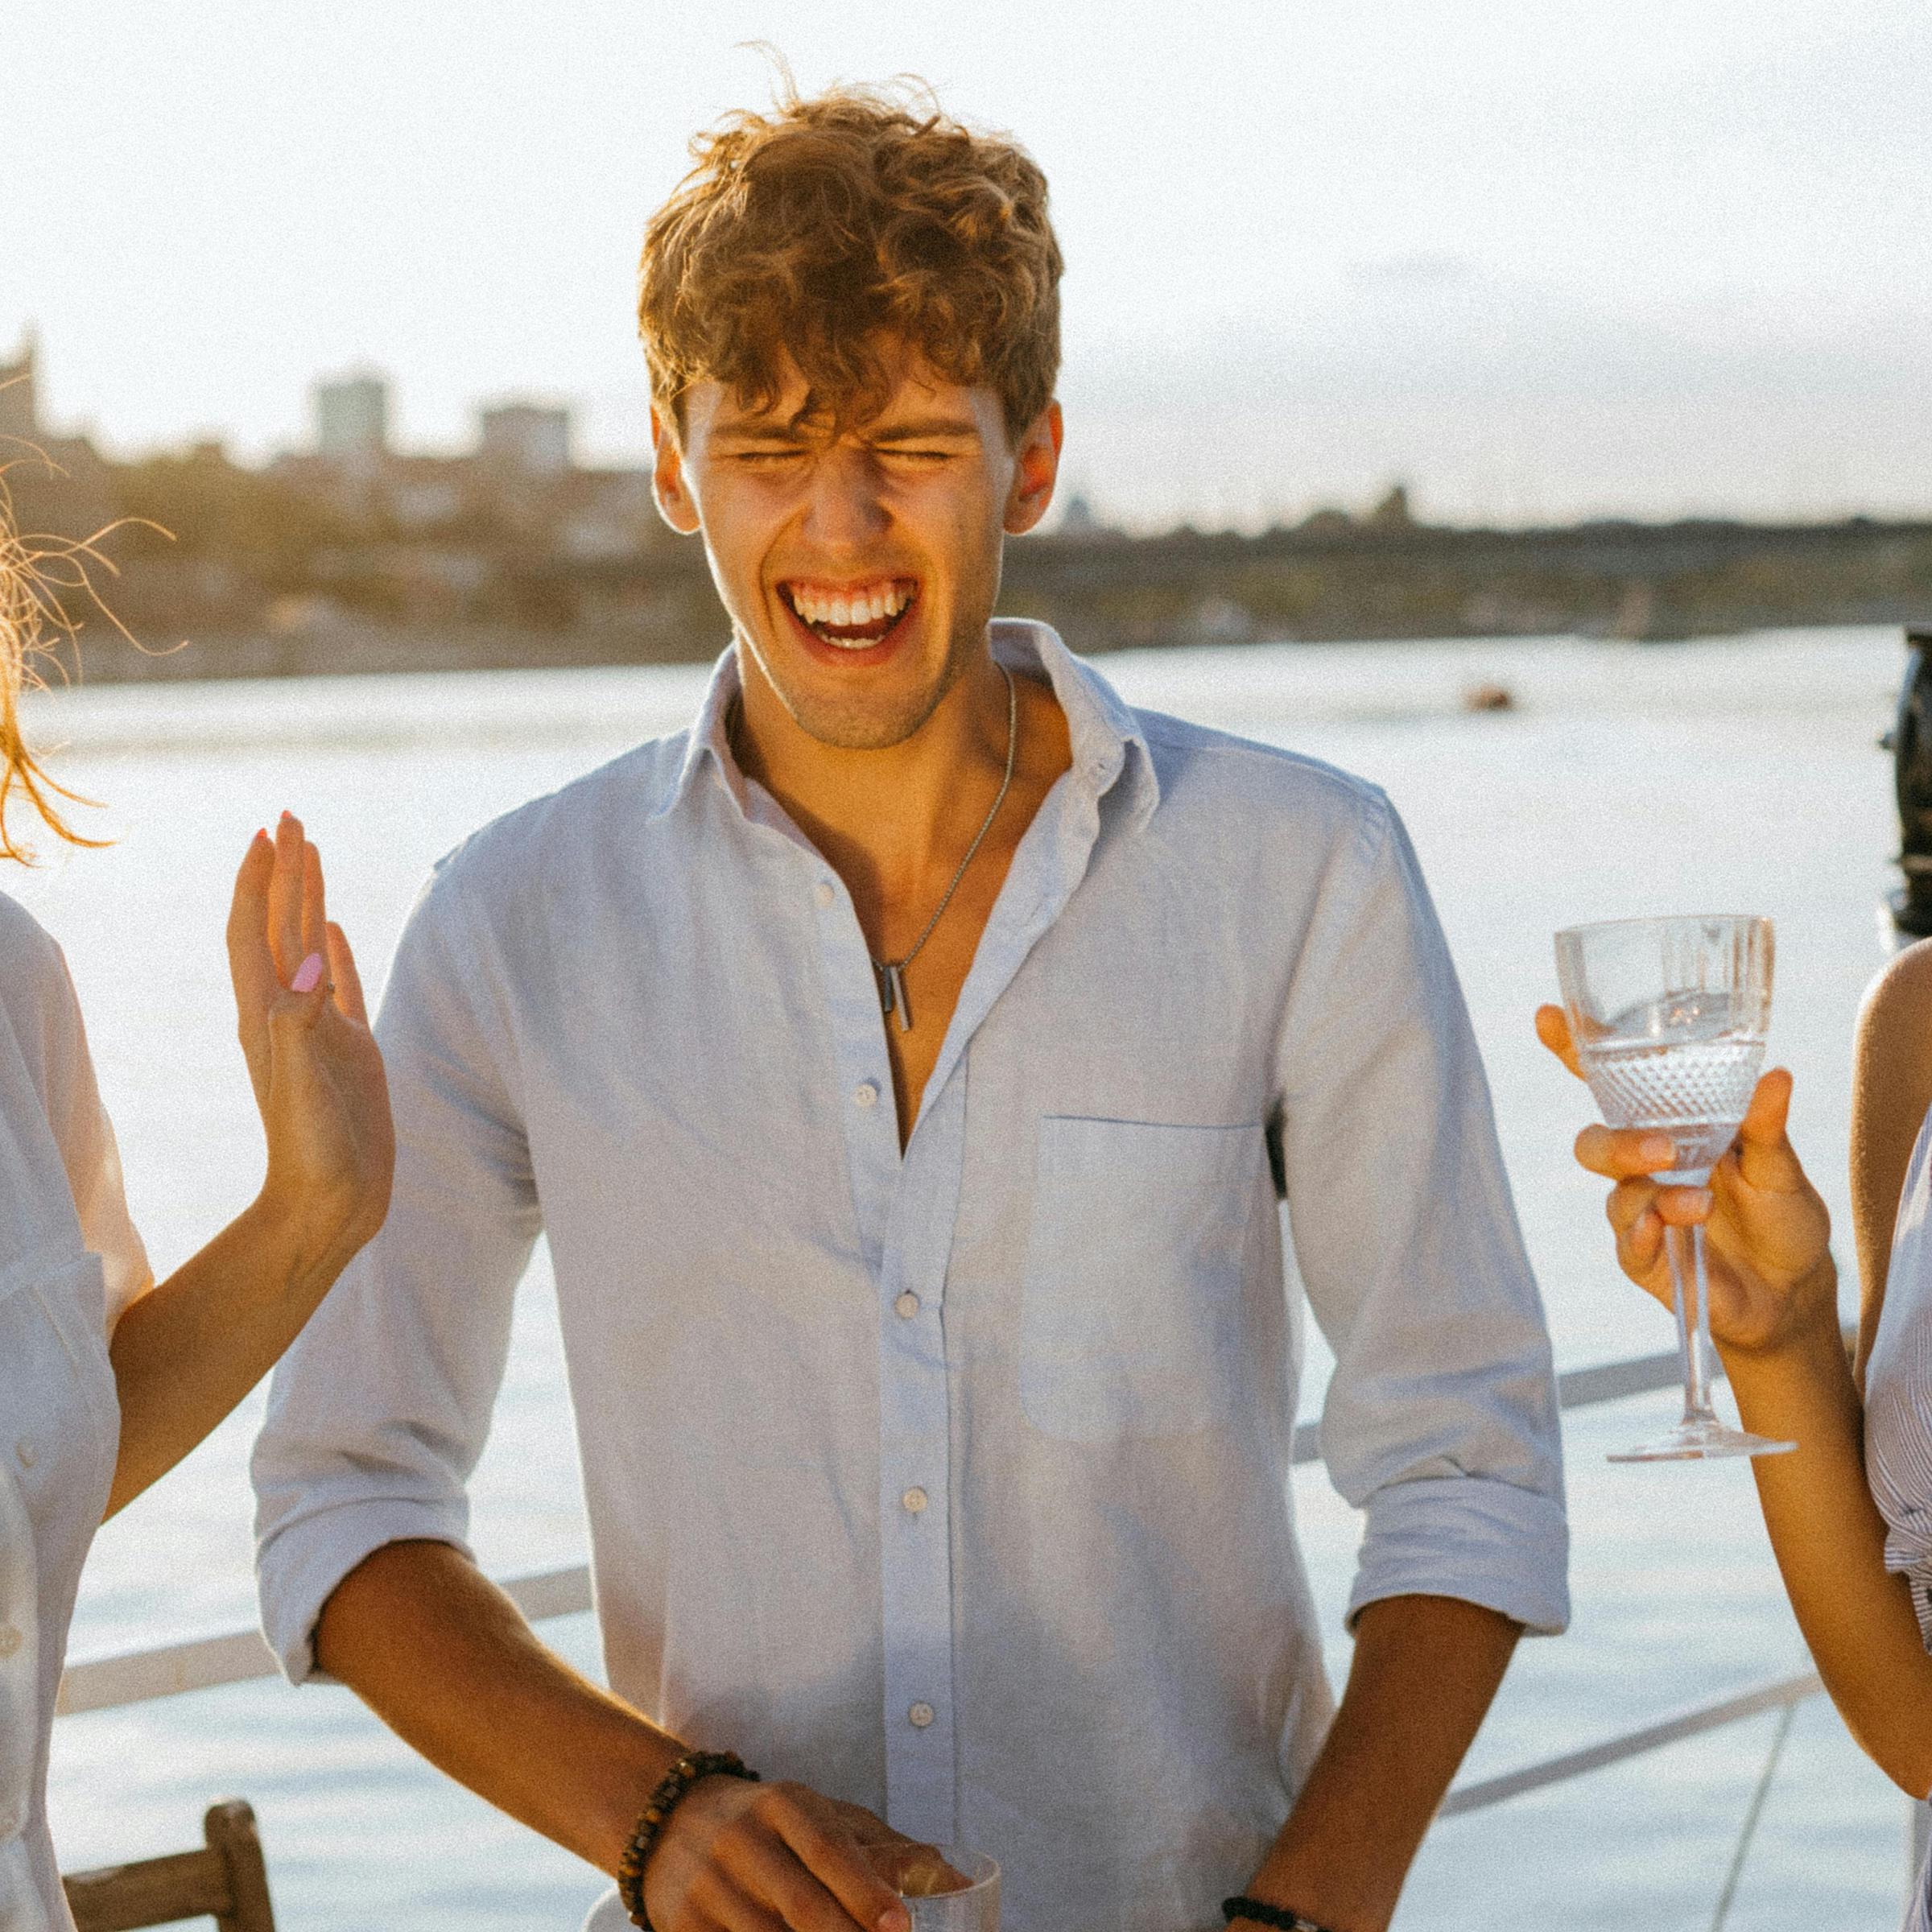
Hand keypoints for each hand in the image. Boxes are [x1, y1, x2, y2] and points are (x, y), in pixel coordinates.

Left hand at [227, 813, 393, 1269]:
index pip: (256, 931)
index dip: (260, 881)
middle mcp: (288, 1012)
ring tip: (312, 852)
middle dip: (285, 870)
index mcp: (268, 1014)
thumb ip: (302, 1016)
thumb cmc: (312, 1148)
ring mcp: (319, 1029)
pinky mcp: (351, 1050)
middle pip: (281, 926)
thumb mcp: (301, 1079)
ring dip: (308, 898)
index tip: (269, 833)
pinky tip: (335, 929)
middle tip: (291, 817)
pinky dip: (337, 951)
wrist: (332, 1202)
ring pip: (310, 946)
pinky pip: (343, 987)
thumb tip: (313, 952)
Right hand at [643, 1777, 915, 1931]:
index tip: (899, 1925)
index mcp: (784, 1804)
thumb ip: (889, 1851)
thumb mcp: (824, 1817)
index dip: (865, 1890)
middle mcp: (742, 1839)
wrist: (670, 1818)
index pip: (829, 1849)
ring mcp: (707, 1884)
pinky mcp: (682, 1925)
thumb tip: (965, 1884)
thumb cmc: (772, 1824)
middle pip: (801, 1902)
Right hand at [1536, 1004, 1835, 1356]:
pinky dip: (1640, 1234)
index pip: (1613, 1085)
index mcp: (1672, 1128)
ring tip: (1699, 1205)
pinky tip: (1662, 1229)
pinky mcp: (1647, 1258)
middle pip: (1596, 1142)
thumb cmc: (1782, 1216)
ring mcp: (1642, 1211)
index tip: (1548, 1018)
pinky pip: (1626, 1244)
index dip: (1574, 1053)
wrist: (1793, 1291)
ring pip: (1613, 1193)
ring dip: (1648, 1194)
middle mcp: (1646, 1166)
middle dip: (1618, 1143)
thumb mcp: (1780, 1167)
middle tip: (1664, 1150)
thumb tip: (1775, 1077)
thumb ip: (1767, 1127)